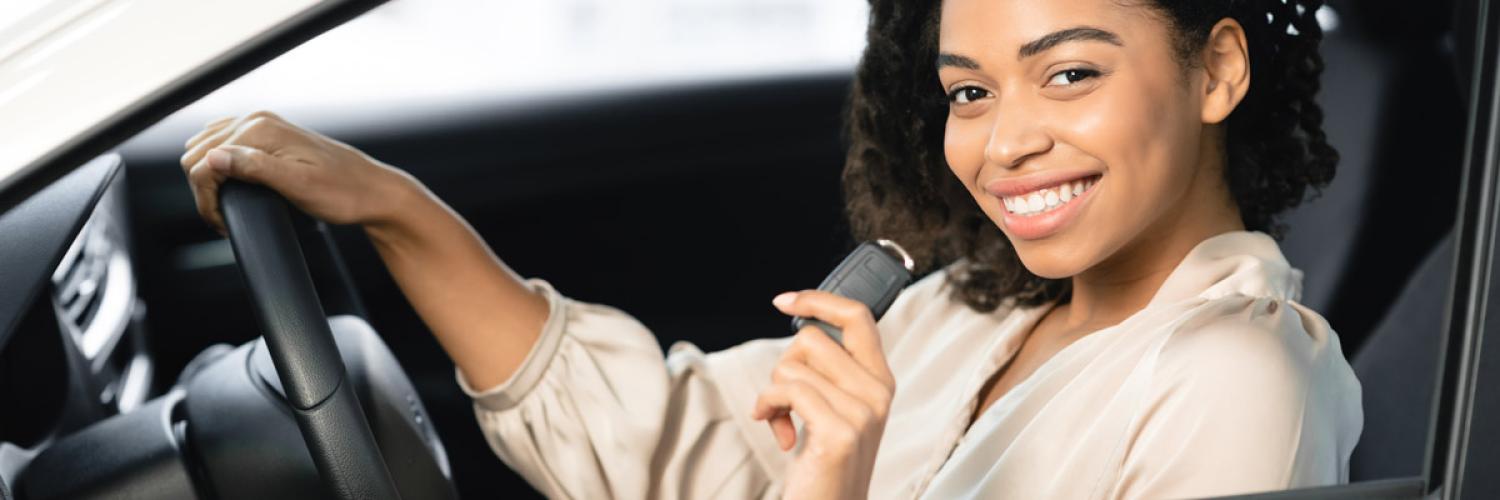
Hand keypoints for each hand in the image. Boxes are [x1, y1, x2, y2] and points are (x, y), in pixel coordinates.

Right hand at [179, 111, 415, 233]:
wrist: (373, 191)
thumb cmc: (343, 193)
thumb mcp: (298, 186)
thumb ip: (254, 168)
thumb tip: (212, 158)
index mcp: (260, 129)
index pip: (202, 160)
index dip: (205, 197)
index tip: (223, 224)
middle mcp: (258, 120)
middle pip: (198, 153)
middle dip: (204, 190)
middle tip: (224, 220)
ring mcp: (263, 126)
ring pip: (207, 148)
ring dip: (208, 179)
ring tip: (228, 208)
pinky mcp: (269, 137)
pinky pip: (226, 145)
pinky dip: (220, 166)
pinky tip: (232, 187)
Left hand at [753, 291, 895, 499]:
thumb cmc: (824, 462)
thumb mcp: (836, 408)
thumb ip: (831, 370)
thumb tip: (804, 326)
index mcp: (880, 380)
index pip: (858, 316)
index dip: (819, 300)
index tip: (785, 301)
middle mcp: (878, 392)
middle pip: (813, 339)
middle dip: (784, 365)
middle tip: (784, 400)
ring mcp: (863, 412)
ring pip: (793, 364)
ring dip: (773, 392)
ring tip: (781, 420)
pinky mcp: (841, 432)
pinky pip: (788, 390)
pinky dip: (769, 406)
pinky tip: (778, 431)